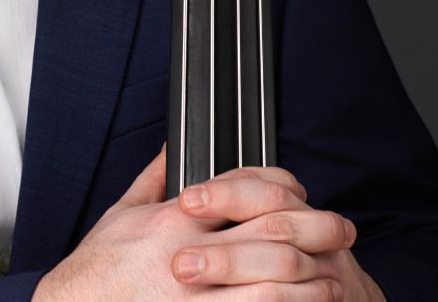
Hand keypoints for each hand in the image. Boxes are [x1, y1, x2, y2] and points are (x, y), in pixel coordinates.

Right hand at [33, 146, 385, 300]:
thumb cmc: (95, 271)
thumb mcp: (120, 214)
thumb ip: (153, 179)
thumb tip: (174, 149)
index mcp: (173, 218)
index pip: (243, 189)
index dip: (284, 189)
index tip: (301, 196)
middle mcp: (189, 254)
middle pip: (271, 229)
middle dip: (315, 228)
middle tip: (341, 232)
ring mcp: (196, 298)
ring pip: (274, 282)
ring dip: (312, 281)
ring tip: (332, 282)